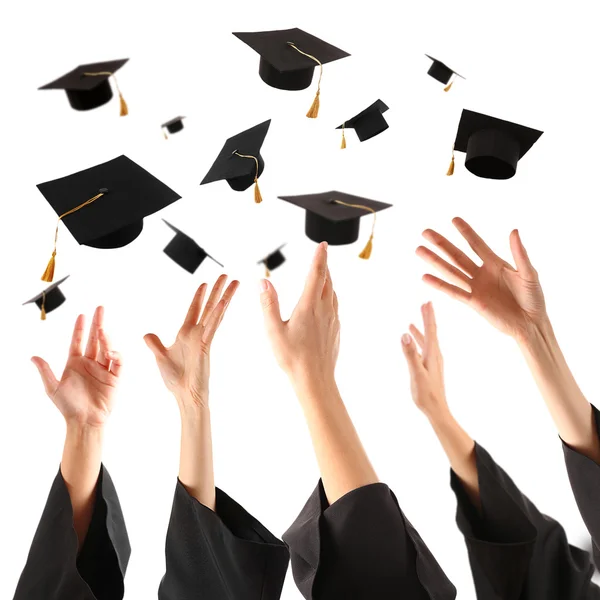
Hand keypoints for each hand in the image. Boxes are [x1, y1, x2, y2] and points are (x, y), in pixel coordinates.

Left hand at [31, 306, 122, 428]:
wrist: (84, 421)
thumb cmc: (68, 406)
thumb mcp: (52, 388)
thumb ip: (45, 371)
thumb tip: (33, 357)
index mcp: (75, 363)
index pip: (78, 341)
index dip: (79, 328)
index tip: (82, 315)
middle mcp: (90, 363)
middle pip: (95, 339)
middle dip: (97, 323)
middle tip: (100, 308)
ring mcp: (103, 369)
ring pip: (106, 348)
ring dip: (105, 338)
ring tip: (102, 329)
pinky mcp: (114, 377)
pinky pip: (117, 363)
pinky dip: (116, 355)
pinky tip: (111, 351)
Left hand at [144, 275, 238, 412]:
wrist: (184, 394)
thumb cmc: (176, 379)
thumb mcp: (160, 356)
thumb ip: (155, 344)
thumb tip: (147, 335)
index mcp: (186, 334)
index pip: (194, 310)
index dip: (199, 297)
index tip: (205, 284)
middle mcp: (197, 333)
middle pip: (209, 306)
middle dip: (217, 290)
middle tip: (226, 276)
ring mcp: (204, 338)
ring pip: (215, 312)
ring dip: (224, 296)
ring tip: (234, 282)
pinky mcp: (206, 345)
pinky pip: (212, 326)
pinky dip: (217, 314)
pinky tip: (224, 303)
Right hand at [260, 242, 339, 389]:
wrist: (315, 379)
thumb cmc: (292, 357)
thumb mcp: (273, 330)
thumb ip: (268, 304)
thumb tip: (263, 282)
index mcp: (309, 306)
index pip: (316, 274)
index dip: (320, 257)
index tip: (323, 244)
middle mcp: (324, 310)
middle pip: (327, 280)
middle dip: (324, 265)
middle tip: (322, 254)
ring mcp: (333, 320)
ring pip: (332, 293)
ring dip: (328, 280)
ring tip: (323, 274)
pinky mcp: (336, 330)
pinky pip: (334, 306)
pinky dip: (330, 296)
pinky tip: (325, 301)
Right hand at [401, 302, 448, 418]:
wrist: (436, 409)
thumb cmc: (426, 393)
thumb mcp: (416, 373)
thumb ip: (410, 354)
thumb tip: (404, 335)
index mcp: (433, 354)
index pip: (431, 330)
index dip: (428, 316)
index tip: (427, 302)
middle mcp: (435, 355)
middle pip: (431, 332)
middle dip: (427, 318)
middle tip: (425, 304)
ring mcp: (433, 361)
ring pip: (427, 340)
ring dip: (422, 329)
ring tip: (415, 320)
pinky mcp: (429, 366)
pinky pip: (424, 348)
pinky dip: (418, 341)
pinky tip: (413, 341)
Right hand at [416, 217, 546, 341]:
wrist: (531, 323)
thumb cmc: (533, 298)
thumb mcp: (529, 273)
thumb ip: (519, 253)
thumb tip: (513, 231)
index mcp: (495, 264)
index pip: (476, 244)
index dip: (466, 232)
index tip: (453, 219)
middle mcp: (481, 274)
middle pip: (457, 255)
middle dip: (441, 243)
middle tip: (425, 232)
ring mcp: (475, 287)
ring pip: (451, 271)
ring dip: (435, 261)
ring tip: (419, 250)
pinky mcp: (473, 302)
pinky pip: (454, 292)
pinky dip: (439, 285)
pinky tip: (425, 277)